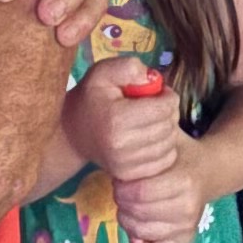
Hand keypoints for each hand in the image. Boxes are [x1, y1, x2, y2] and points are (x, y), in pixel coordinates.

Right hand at [67, 58, 182, 183]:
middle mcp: (121, 146)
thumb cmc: (91, 98)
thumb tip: (150, 78)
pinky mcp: (128, 175)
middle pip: (168, 127)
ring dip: (168, 130)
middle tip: (158, 106)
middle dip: (170, 112)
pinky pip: (165, 161)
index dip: (168, 96)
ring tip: (155, 120)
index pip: (163, 108)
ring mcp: (125, 164)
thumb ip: (127, 67)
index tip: (160, 92)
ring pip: (169, 144)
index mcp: (116, 119)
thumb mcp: (102, 73)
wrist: (72, 133)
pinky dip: (165, 148)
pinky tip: (153, 137)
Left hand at [113, 139, 206, 242]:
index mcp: (183, 181)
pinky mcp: (185, 239)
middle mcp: (188, 207)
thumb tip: (130, 131)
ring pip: (140, 233)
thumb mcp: (167, 136)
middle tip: (123, 191)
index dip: (122, 186)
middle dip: (122, 202)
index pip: (138, 192)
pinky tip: (137, 232)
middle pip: (136, 213)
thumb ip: (149, 135)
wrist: (210, 170)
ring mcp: (187, 226)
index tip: (121, 178)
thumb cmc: (180, 152)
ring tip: (131, 205)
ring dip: (128, 220)